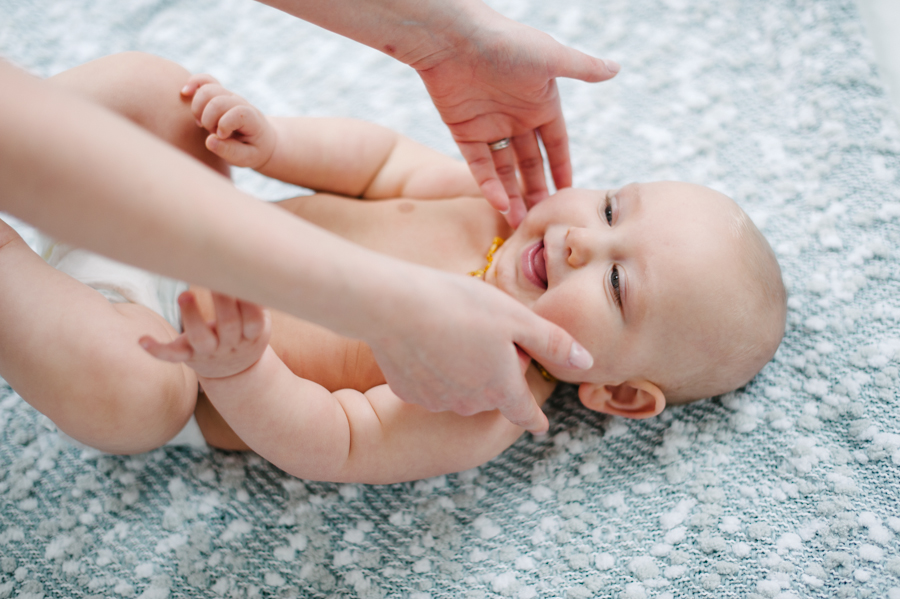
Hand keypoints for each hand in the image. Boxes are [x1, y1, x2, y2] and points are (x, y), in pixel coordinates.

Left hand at [140, 290, 270, 378]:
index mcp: (251, 335)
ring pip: (200, 338)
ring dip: (191, 317)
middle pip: (228, 326)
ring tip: (184, 294)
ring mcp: (208, 352)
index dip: (250, 304)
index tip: (242, 281)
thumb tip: (254, 264)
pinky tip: (142, 340)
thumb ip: (258, 300)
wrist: (235, 371)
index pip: (253, 321)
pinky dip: (156, 350)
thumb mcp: (261, 321)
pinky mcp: (188, 356)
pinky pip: (172, 356)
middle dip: (223, 302)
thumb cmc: (247, 333)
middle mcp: (229, 344)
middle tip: (216, 280)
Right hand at [180, 74, 276, 168]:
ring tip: (203, 124)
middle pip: (216, 101)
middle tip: (213, 133)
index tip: (222, 136)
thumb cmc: (252, 150)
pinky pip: (205, 80)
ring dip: (198, 109)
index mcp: (252, 118)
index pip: (237, 112)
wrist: (261, 138)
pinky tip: (185, 93)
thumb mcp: (247, 157)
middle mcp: (240, 102)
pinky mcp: (219, 93)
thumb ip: (230, 151)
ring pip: (207, 90)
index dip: (224, 125)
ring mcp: (229, 95)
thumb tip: (209, 141)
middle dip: (208, 120)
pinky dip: (193, 83)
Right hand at [368, 268, 592, 433]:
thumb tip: (586, 362)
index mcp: (502, 388)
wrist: (392, 306)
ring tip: (454, 332)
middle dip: (496, 373)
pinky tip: (425, 343)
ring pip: (460, 390)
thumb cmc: (461, 305)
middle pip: (492, 394)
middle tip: (487, 333)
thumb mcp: (517, 318)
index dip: (535, 418)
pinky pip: (430, 385)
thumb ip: (553, 342)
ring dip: (464, 371)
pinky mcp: (408, 392)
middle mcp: (470, 404)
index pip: (526, 413)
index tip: (541, 425)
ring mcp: (437, 402)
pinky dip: (433, 370)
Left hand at [412, 10, 618, 226]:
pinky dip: (488, 185)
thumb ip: (581, 68)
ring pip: (504, 170)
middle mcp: (516, 117)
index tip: (569, 194)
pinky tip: (500, 204)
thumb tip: (616, 68)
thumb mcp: (550, 57)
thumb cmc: (506, 42)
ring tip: (521, 223)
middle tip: (546, 220)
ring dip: (513, 195)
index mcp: (540, 102)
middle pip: (530, 163)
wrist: (454, 37)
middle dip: (537, 190)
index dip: (562, 167)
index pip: (556, 144)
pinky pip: (478, 165)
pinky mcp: (463, 132)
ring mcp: (489, 126)